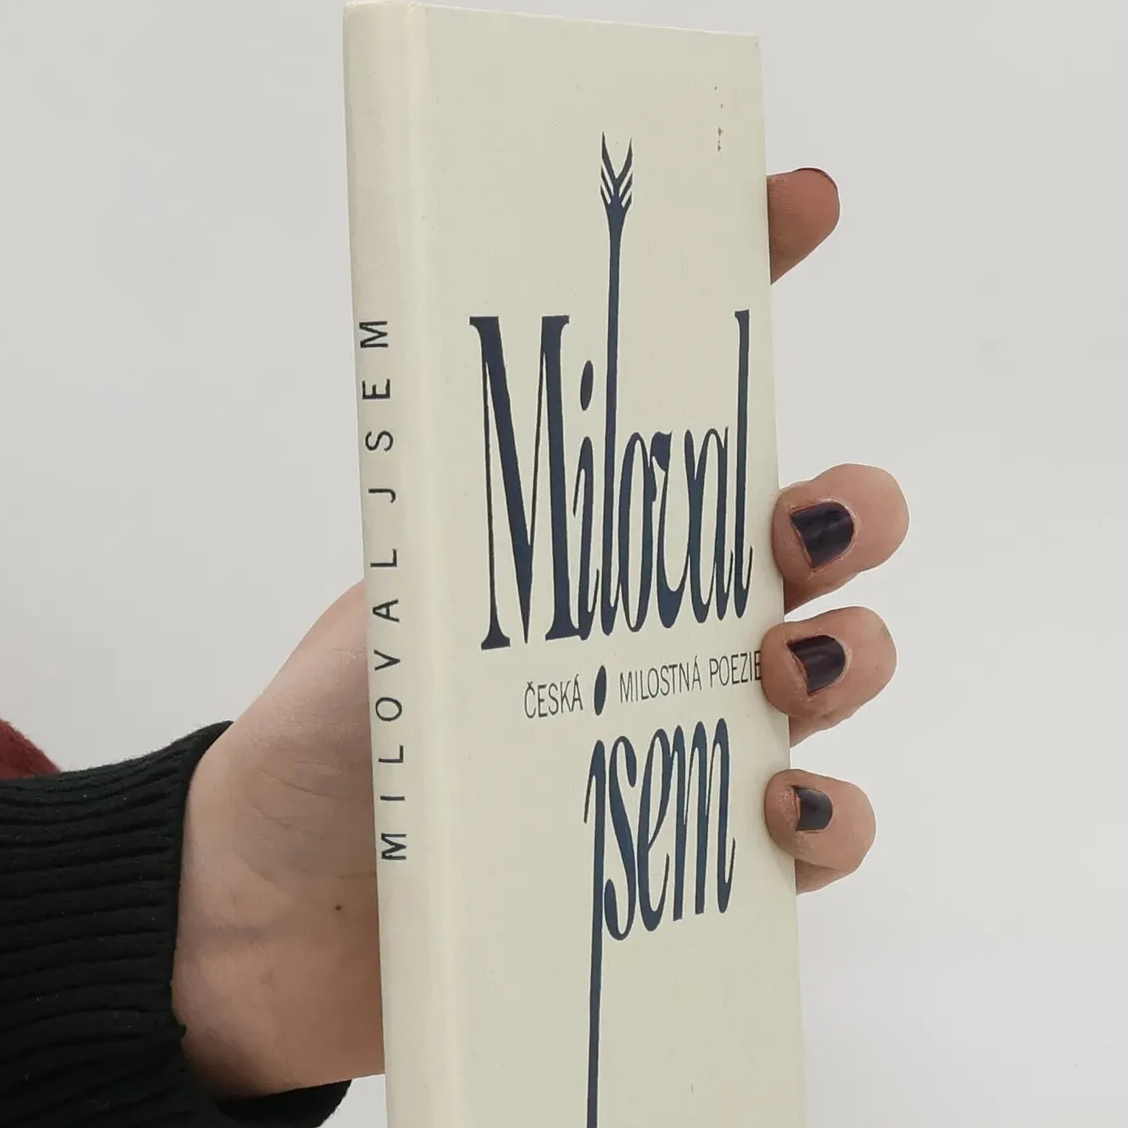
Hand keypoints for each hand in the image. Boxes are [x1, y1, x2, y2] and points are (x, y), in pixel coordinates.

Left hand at [173, 168, 905, 1097]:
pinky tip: (782, 814)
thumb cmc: (327, 749)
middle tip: (793, 539)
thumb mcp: (391, 607)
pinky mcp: (703, 869)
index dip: (752, 283)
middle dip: (849, 514)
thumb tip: (505, 396)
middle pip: (818, 542)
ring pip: (843, 670)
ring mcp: (692, 744)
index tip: (801, 199)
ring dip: (852, 655)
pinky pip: (822, 836)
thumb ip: (466, 524)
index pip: (686, 403)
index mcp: (586, 544)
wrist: (275, 928)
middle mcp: (659, 631)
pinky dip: (834, 821)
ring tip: (780, 680)